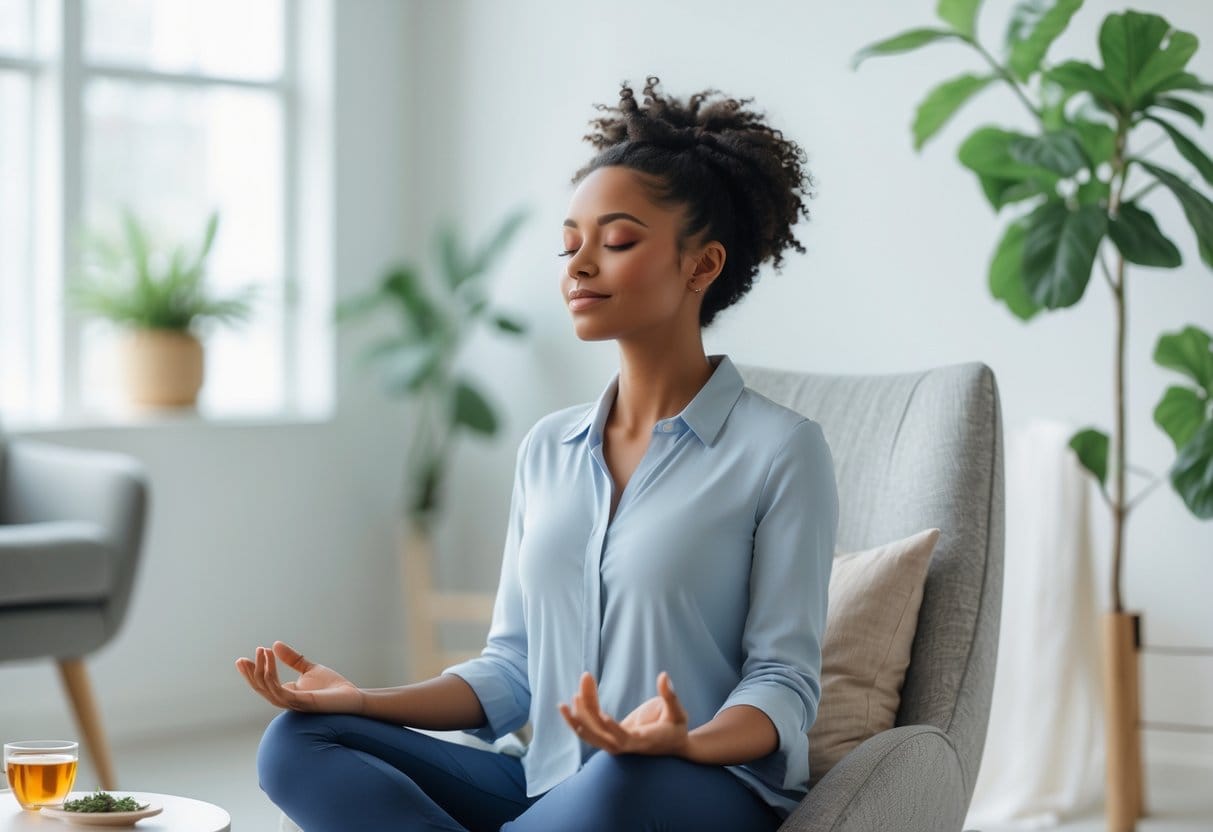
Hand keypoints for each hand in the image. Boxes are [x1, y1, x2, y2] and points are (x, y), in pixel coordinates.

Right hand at [235, 641, 363, 714]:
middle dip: (250, 673)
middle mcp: (286, 700)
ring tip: (263, 651)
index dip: (251, 673)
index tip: (242, 659)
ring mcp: (293, 702)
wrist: (351, 696)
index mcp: (286, 693)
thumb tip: (275, 644)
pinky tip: (271, 661)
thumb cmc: (332, 686)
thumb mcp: (309, 668)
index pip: (262, 684)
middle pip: (260, 688)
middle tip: (244, 658)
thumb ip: (293, 659)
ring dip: (262, 670)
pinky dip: (273, 676)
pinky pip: (280, 691)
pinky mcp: (302, 702)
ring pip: (267, 689)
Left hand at [558, 671, 688, 756]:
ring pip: (590, 731)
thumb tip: (664, 676)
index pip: (622, 739)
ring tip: (579, 684)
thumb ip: (671, 696)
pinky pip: (589, 728)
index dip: (612, 728)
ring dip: (579, 711)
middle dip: (588, 711)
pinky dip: (578, 716)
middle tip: (583, 684)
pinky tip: (567, 703)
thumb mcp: (679, 713)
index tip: (603, 715)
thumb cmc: (677, 728)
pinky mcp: (608, 736)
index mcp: (642, 742)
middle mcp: (624, 746)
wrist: (672, 744)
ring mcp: (614, 742)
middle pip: (599, 735)